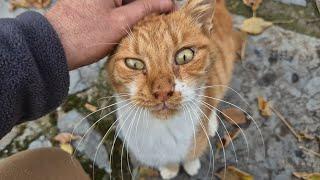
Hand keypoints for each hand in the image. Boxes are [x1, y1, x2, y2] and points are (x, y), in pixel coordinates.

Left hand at [46, 0, 173, 69]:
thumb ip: (145, 9)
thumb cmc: (86, 35)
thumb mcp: (120, 22)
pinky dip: (125, 13)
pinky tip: (133, 25)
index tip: (173, 11)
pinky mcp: (90, 4)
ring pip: (124, 1)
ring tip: (151, 25)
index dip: (160, 1)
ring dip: (137, 10)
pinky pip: (113, 5)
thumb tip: (166, 3)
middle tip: (163, 20)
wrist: (53, 48)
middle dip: (149, 6)